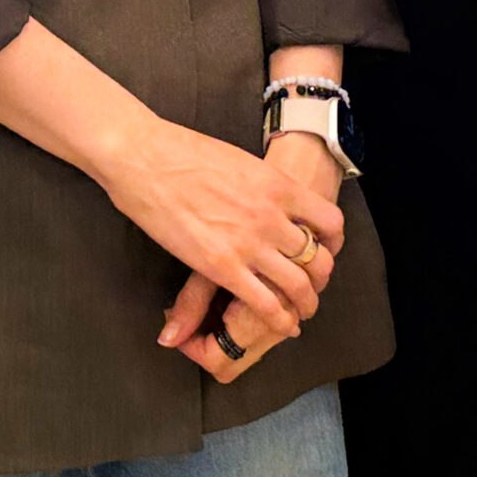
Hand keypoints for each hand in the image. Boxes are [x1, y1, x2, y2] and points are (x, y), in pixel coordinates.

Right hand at [156, 130, 344, 378]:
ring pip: (298, 285)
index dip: (332, 242)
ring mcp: (248, 242)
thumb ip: (259, 185)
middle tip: (311, 287)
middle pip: (317, 258)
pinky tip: (282, 325)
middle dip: (319, 279)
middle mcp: (271, 215)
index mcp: (277, 185)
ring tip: (300, 312)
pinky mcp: (221, 266)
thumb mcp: (237, 160)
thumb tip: (266, 196)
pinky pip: (265, 303)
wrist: (144, 156)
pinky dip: (280, 320)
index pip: (329, 221)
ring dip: (304, 304)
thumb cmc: (182, 151)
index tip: (325, 250)